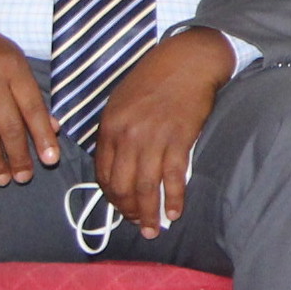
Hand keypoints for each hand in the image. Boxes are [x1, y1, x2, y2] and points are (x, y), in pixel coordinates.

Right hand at [0, 4, 58, 185]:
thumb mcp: (13, 60)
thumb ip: (32, 93)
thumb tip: (53, 128)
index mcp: (13, 67)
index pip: (33, 107)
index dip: (43, 136)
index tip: (51, 159)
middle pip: (9, 125)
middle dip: (19, 156)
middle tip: (24, 178)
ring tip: (3, 180)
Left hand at [92, 28, 235, 237]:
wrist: (186, 61)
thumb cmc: (155, 78)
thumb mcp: (121, 101)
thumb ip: (116, 132)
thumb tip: (118, 162)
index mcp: (109, 127)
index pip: (104, 173)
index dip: (112, 196)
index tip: (121, 207)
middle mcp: (127, 136)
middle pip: (122, 185)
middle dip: (128, 210)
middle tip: (138, 224)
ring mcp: (153, 139)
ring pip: (145, 186)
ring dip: (149, 212)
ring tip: (153, 228)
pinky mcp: (179, 140)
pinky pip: (172, 177)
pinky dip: (173, 198)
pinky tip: (174, 211)